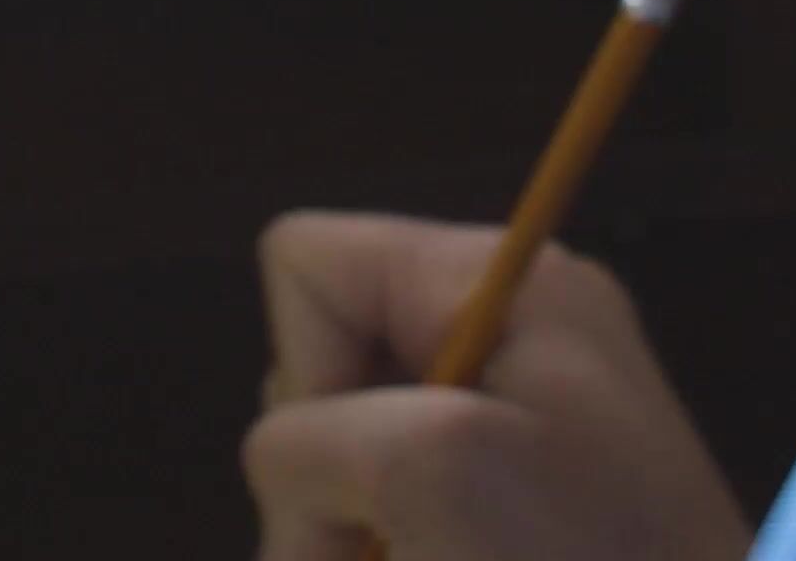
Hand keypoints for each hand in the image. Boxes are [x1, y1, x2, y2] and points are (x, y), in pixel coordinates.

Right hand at [244, 210, 754, 560]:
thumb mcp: (435, 468)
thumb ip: (311, 438)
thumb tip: (293, 481)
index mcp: (501, 287)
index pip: (307, 263)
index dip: (306, 365)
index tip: (377, 458)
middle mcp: (499, 345)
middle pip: (315, 382)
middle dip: (326, 487)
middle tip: (405, 548)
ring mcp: (501, 441)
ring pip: (338, 479)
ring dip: (351, 548)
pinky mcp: (498, 523)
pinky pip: (383, 532)